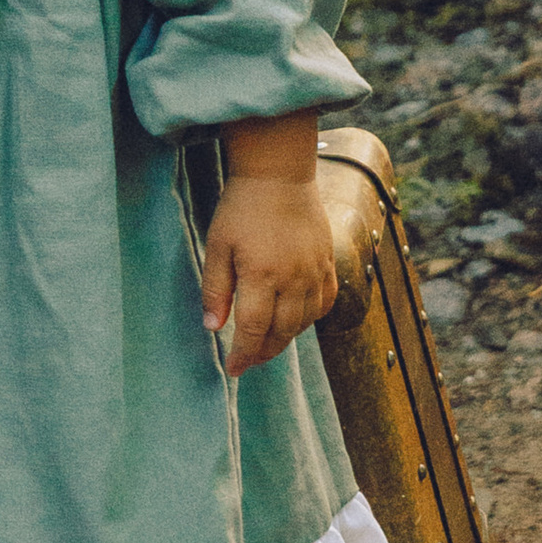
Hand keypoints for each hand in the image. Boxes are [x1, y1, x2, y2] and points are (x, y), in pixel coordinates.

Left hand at [201, 120, 336, 377]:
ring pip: (305, 322)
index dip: (243, 354)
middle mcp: (294, 279)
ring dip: (285, 338)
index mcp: (262, 275)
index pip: (254, 330)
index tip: (233, 369)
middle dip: (263, 352)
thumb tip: (213, 328)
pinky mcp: (328, 262)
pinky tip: (294, 320)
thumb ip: (215, 290)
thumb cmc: (242, 207)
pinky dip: (309, 318)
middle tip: (247, 360)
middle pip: (282, 333)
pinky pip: (325, 303)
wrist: (280, 173)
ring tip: (266, 343)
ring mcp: (315, 271)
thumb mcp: (217, 246)